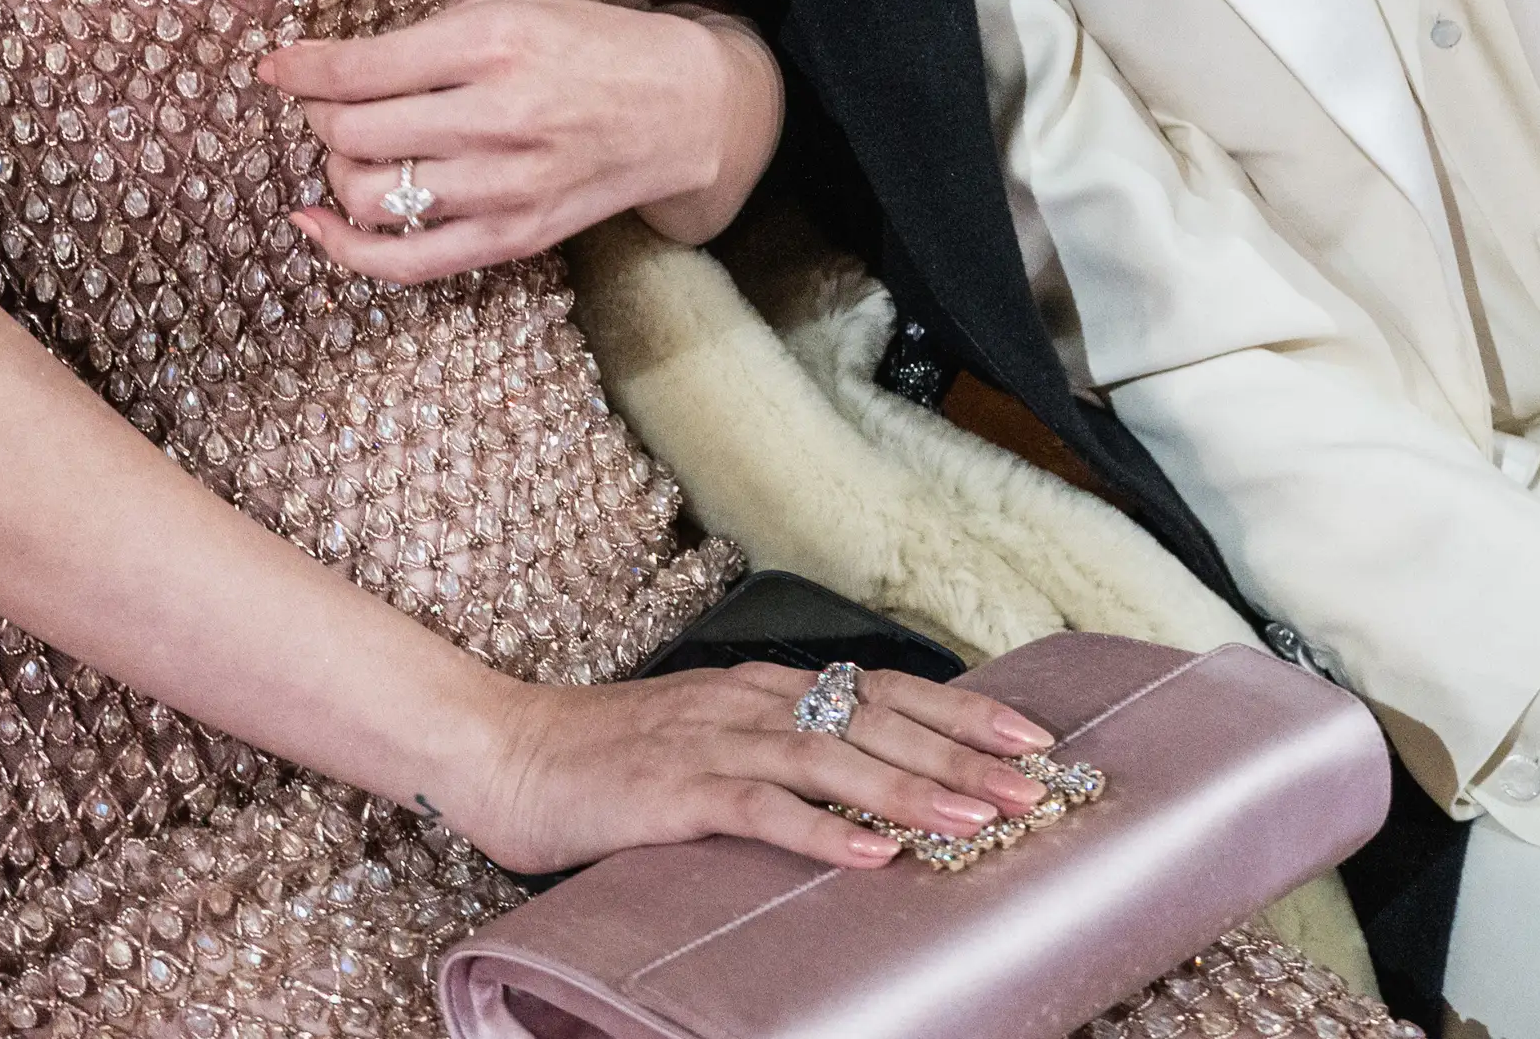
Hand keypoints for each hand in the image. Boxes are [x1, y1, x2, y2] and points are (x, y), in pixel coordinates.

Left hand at [269, 0, 781, 281]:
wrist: (679, 108)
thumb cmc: (587, 47)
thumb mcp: (509, 11)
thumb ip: (424, 39)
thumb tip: (329, 69)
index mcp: (493, 45)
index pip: (359, 70)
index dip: (300, 70)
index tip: (275, 65)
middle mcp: (498, 118)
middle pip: (353, 135)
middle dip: (318, 117)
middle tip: (324, 103)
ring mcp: (506, 188)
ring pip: (370, 197)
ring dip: (338, 171)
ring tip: (353, 149)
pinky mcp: (513, 238)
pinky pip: (406, 263)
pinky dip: (346, 248)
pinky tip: (319, 221)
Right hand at [428, 663, 1060, 876]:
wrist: (503, 751)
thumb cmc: (605, 758)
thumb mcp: (707, 742)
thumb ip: (777, 754)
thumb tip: (860, 782)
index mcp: (764, 689)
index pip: (886, 690)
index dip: (962, 712)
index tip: (1033, 737)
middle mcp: (751, 702)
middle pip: (879, 722)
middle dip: (963, 755)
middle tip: (1036, 785)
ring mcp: (713, 741)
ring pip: (833, 759)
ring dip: (912, 790)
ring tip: (977, 818)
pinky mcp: (674, 790)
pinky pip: (761, 808)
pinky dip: (822, 829)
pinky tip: (871, 850)